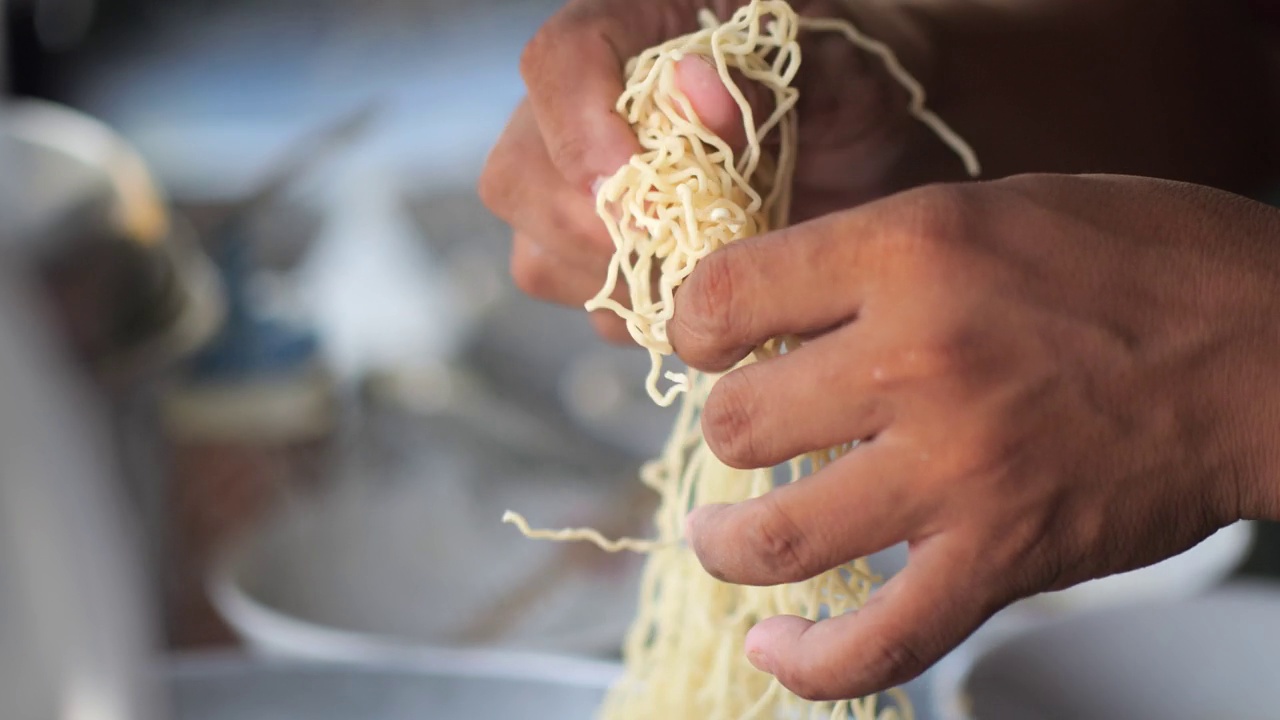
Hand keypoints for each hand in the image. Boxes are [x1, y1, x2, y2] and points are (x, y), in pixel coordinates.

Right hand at [479, 0, 963, 341]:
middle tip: (682, 246)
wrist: (880, 153)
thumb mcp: (836, 68)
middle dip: (593, 228)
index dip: (578, 125)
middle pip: (518, 173)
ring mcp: (585, 192)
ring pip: (540, 254)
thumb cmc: (855, 88)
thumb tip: (688, 91)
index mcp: (633, 29)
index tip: (632, 182)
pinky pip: (591, 306)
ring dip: (624, 279)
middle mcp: (587, 111)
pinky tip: (710, 292)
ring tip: (712, 266)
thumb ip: (760, 73)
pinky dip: (648, 314)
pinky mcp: (607, 261)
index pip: (557, 60)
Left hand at [678, 174, 1279, 699]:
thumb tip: (771, 303)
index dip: (693, 324)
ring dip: (725, 545)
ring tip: (721, 536)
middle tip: (751, 428)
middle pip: (736, 423)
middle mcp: (920, 358)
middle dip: (724, 429)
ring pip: (776, 538)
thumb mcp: (985, 208)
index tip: (707, 341)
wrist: (1269, 347)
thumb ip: (871, 255)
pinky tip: (773, 647)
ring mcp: (958, 470)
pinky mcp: (1003, 557)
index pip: (723, 295)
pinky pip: (878, 644)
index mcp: (910, 250)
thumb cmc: (1138, 263)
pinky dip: (808, 662)